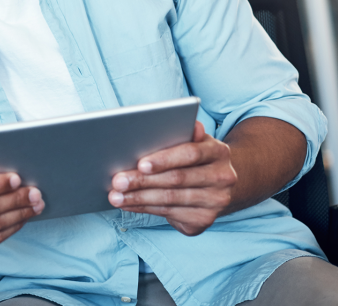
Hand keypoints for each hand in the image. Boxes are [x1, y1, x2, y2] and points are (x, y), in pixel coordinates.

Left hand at [108, 121, 236, 235]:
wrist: (217, 183)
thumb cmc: (194, 156)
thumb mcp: (192, 140)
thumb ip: (181, 131)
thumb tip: (171, 117)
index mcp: (218, 151)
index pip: (190, 153)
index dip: (164, 159)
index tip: (140, 164)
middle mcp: (222, 177)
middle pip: (177, 179)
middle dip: (143, 181)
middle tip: (118, 182)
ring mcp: (216, 201)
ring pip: (170, 200)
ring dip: (139, 198)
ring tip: (115, 196)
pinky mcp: (204, 220)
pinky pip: (169, 214)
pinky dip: (144, 208)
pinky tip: (128, 204)